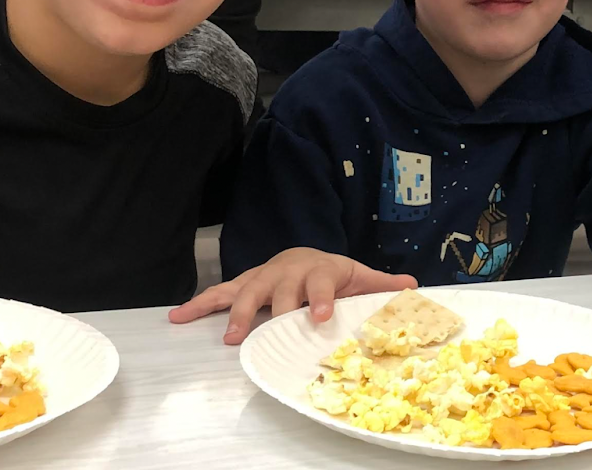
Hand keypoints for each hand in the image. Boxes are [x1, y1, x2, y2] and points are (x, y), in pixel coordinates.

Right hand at [167, 247, 416, 343]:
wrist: (306, 255)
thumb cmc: (334, 274)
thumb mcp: (359, 277)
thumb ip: (382, 285)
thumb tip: (414, 286)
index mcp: (320, 269)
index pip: (322, 282)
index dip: (321, 298)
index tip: (320, 316)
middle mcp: (288, 270)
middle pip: (279, 289)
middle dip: (273, 310)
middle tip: (265, 332)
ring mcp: (263, 276)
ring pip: (247, 291)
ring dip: (237, 313)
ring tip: (229, 336)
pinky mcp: (244, 284)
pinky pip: (220, 294)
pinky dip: (199, 304)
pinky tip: (178, 316)